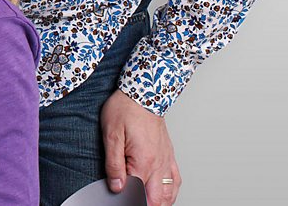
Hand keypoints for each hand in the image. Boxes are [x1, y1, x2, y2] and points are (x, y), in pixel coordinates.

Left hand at [102, 90, 180, 205]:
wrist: (143, 93)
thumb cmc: (125, 109)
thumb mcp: (112, 135)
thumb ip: (114, 164)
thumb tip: (116, 186)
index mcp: (144, 161)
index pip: (138, 194)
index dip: (127, 200)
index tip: (119, 199)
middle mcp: (159, 163)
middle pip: (156, 199)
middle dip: (144, 203)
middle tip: (131, 201)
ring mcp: (166, 160)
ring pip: (168, 194)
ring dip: (157, 202)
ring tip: (145, 201)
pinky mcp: (169, 155)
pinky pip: (175, 181)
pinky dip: (170, 193)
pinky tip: (163, 195)